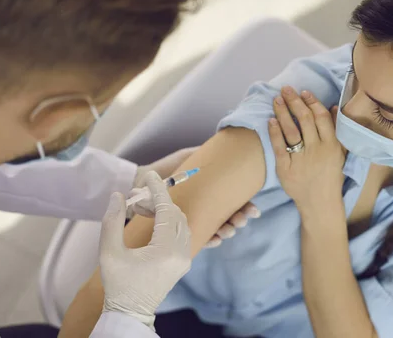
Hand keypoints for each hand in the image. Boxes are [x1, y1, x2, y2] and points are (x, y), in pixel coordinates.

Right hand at [99, 171, 190, 327]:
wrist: (130, 313)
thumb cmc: (117, 284)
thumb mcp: (108, 252)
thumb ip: (112, 221)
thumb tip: (118, 195)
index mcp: (166, 251)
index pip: (167, 210)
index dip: (157, 190)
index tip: (149, 175)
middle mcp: (181, 254)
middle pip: (175, 214)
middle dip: (157, 201)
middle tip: (135, 198)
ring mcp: (185, 259)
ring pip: (181, 222)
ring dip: (163, 211)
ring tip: (140, 209)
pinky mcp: (183, 262)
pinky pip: (182, 233)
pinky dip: (169, 222)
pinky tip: (151, 222)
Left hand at [133, 147, 260, 247]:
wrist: (139, 182)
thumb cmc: (164, 170)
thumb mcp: (187, 158)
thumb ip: (205, 156)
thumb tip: (228, 152)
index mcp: (211, 193)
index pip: (234, 203)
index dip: (246, 207)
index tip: (253, 209)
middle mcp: (206, 208)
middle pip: (230, 218)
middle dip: (239, 220)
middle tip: (241, 220)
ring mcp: (194, 221)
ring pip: (218, 230)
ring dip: (227, 231)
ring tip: (229, 229)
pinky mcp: (180, 232)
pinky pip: (199, 240)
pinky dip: (209, 241)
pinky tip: (215, 239)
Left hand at [268, 86, 345, 211]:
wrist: (320, 203)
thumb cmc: (330, 176)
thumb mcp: (340, 153)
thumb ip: (337, 130)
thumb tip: (333, 107)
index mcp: (332, 145)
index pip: (321, 117)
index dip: (311, 102)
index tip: (303, 92)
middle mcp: (317, 150)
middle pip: (305, 120)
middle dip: (294, 102)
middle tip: (285, 89)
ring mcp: (300, 160)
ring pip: (291, 131)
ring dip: (283, 112)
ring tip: (276, 100)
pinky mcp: (286, 169)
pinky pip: (279, 147)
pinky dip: (275, 132)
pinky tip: (271, 120)